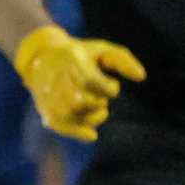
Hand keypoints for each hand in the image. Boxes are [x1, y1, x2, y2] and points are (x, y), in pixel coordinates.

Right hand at [13, 23, 146, 141]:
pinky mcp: (47, 112)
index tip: (112, 84)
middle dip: (99, 100)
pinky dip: (79, 132)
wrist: (42, 58)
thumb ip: (123, 60)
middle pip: (84, 101)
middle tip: (97, 94)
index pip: (90, 81)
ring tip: (93, 105)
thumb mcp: (102, 50)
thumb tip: (142, 77)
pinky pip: (64, 128)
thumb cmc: (80, 55)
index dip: (109, 87)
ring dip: (93, 116)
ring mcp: (51, 97)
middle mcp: (58, 79)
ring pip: (76, 116)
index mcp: (72, 60)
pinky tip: (90, 133)